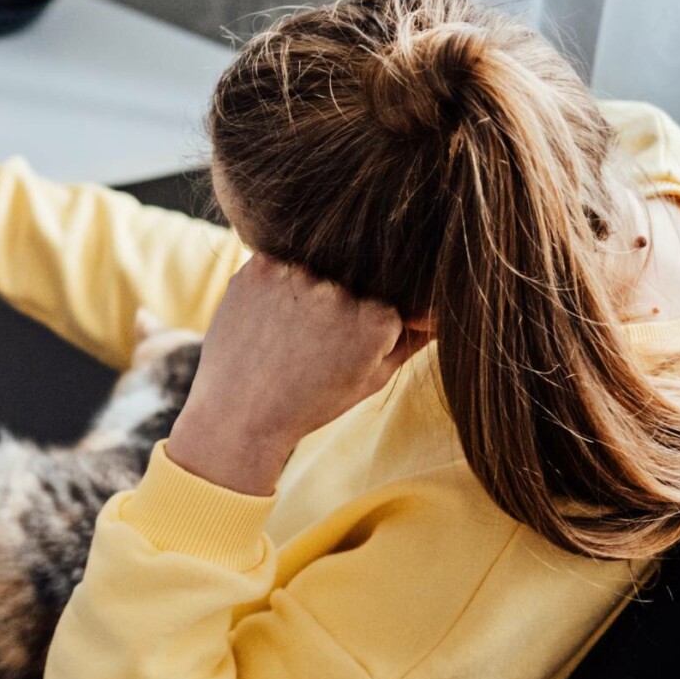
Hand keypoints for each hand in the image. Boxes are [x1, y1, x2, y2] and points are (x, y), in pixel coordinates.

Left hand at [165, 255, 427, 495]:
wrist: (239, 416)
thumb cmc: (310, 403)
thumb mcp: (371, 378)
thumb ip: (411, 338)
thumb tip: (440, 307)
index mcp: (378, 321)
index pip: (384, 302)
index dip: (360, 328)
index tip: (337, 352)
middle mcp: (341, 293)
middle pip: (350, 280)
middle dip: (333, 307)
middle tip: (304, 344)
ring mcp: (298, 277)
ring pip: (313, 268)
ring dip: (301, 292)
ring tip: (281, 335)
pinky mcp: (260, 267)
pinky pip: (277, 263)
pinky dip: (272, 285)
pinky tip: (263, 320)